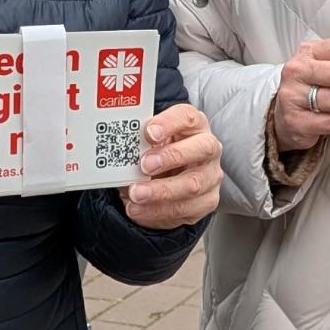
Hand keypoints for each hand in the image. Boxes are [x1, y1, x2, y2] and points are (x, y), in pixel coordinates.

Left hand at [119, 104, 221, 229]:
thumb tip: (119, 150)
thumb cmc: (157, 155)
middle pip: (202, 148)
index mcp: (194, 126)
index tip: (149, 132)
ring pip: (193, 184)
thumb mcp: (147, 144)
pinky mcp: (206, 201)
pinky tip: (139, 210)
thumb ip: (138, 144)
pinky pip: (186, 210)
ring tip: (136, 194)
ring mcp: (210, 176)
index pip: (188, 117)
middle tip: (144, 165)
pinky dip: (158, 211)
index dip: (170, 123)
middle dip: (171, 157)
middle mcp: (208, 148)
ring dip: (161, 191)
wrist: (166, 180)